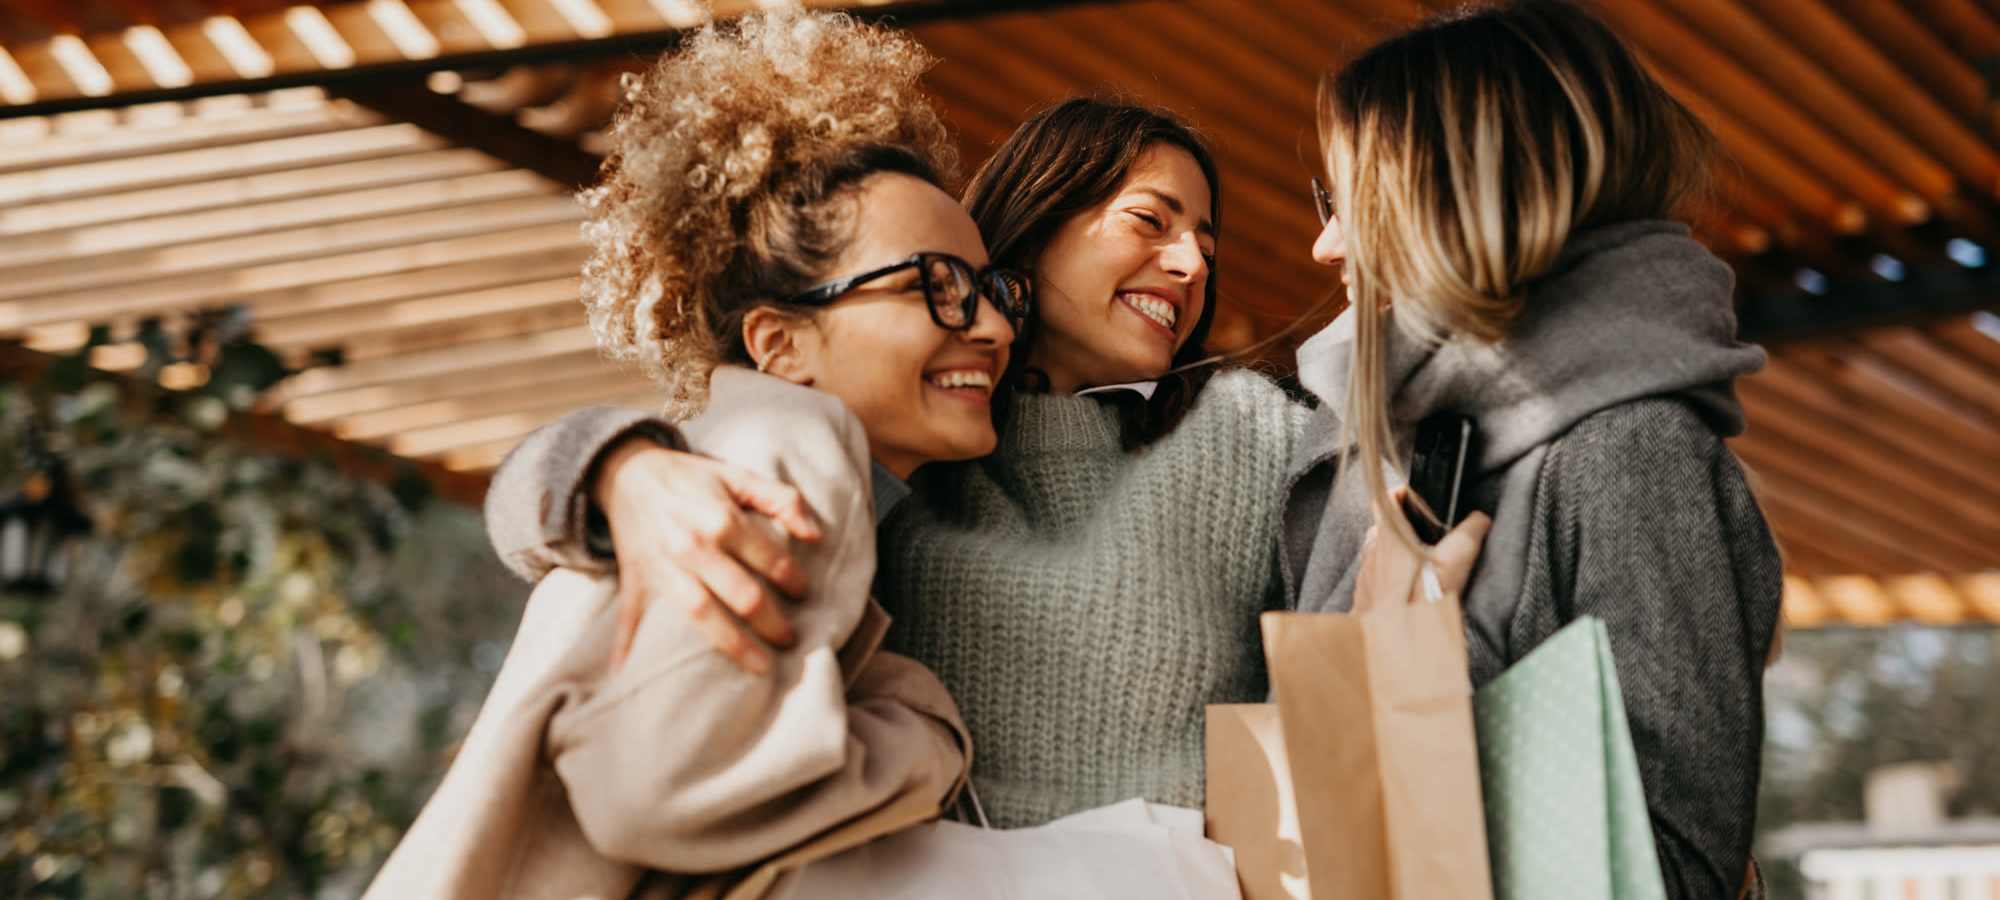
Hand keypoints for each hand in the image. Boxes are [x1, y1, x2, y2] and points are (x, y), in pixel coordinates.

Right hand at [594, 438, 822, 672]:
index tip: (804, 595)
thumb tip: (816, 535)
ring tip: (761, 667)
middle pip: (742, 595)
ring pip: (701, 615)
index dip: (794, 581)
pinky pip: (632, 620)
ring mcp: (662, 568)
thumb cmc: (690, 479)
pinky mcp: (636, 582)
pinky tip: (633, 676)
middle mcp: (692, 546)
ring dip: (734, 645)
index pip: (770, 559)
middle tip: (790, 640)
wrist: (627, 473)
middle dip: (773, 623)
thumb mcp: (737, 476)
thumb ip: (782, 498)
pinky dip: (628, 648)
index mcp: (721, 518)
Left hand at [1353, 490, 1490, 612]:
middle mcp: (1370, 553)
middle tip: (1428, 537)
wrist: (1393, 645)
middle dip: (1405, 529)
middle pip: (1384, 528)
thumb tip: (1481, 519)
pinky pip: (1376, 581)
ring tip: (1422, 568)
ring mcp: (1365, 577)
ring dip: (1397, 557)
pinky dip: (1391, 581)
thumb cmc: (1420, 603)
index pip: (1384, 499)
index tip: (1415, 497)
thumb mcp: (1453, 563)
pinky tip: (1410, 594)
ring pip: (1379, 556)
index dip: (1400, 493)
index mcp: (1387, 536)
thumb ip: (1468, 535)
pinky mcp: (1364, 599)